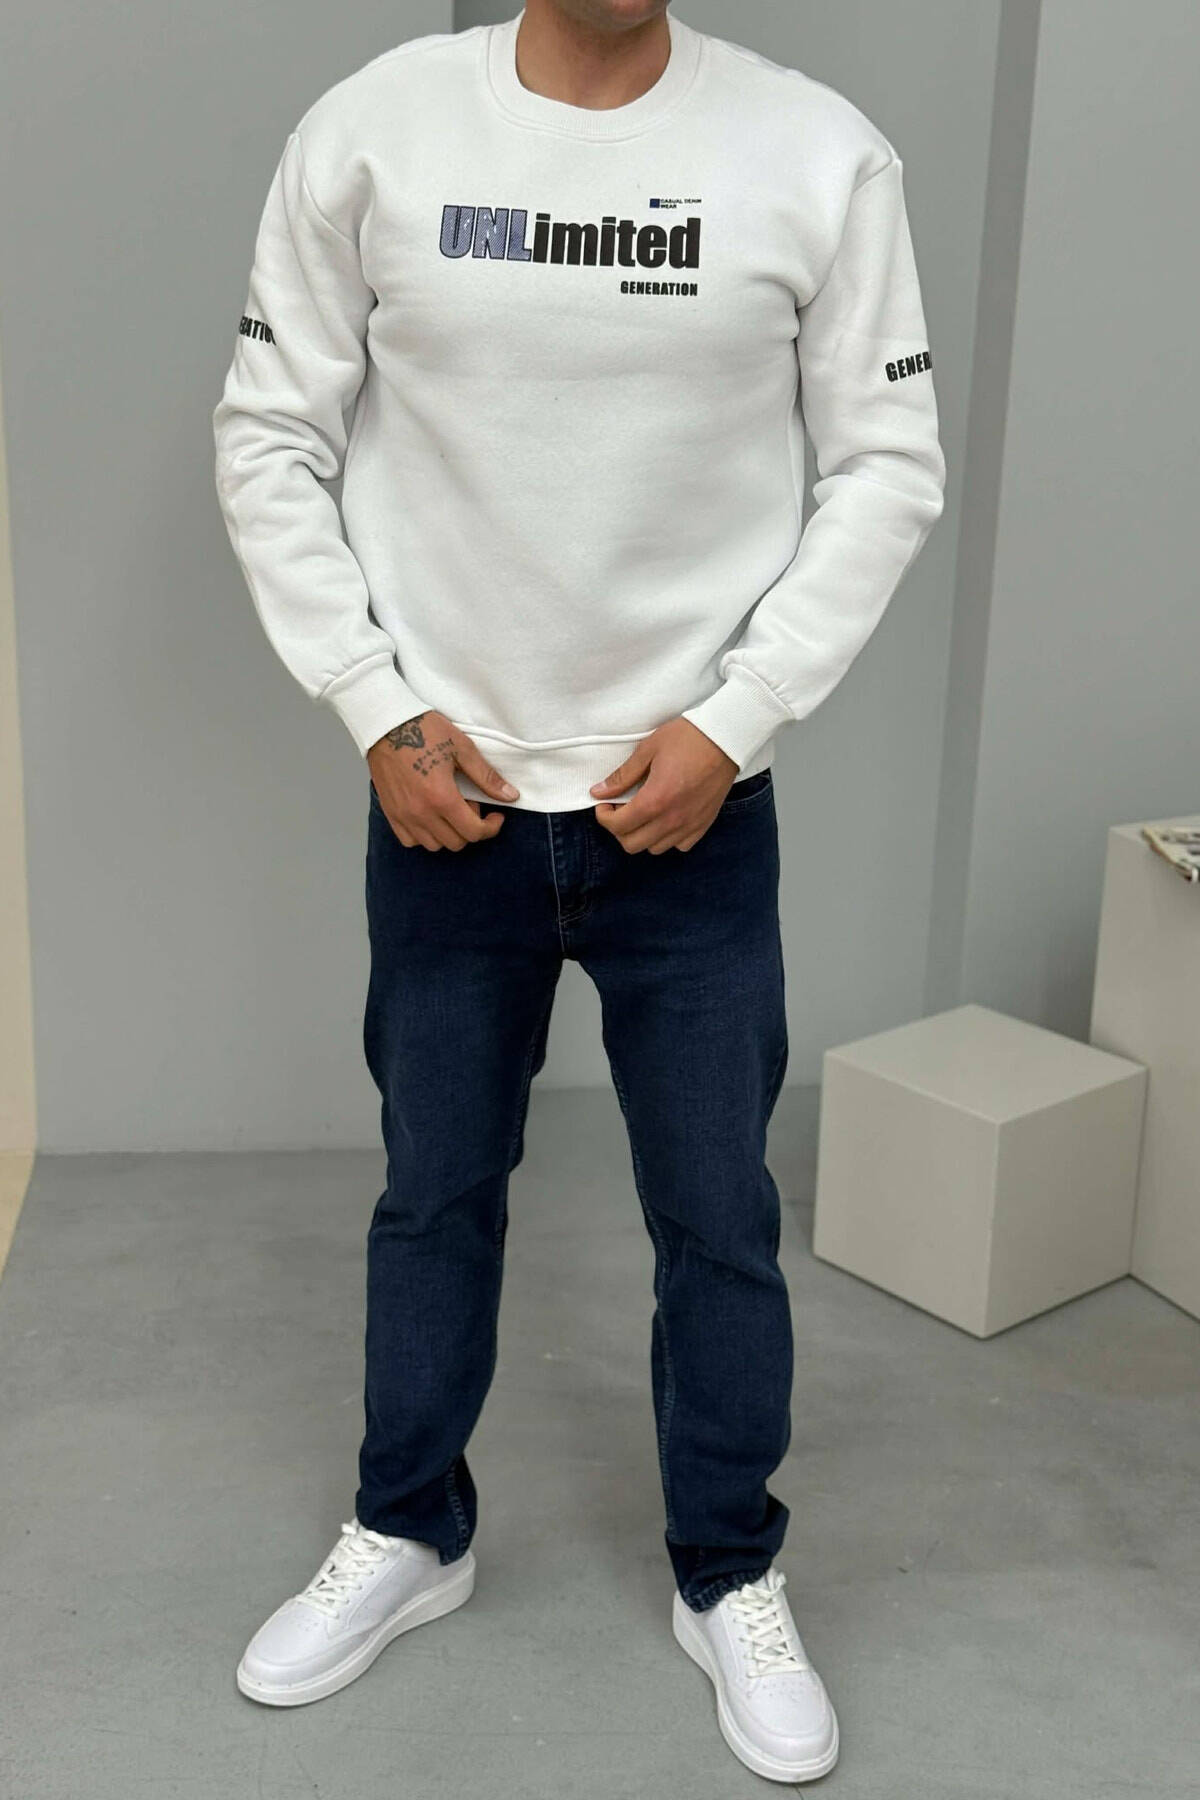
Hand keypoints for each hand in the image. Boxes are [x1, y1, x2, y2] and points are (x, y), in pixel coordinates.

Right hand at [367, 712, 518, 849]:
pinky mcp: (391, 814)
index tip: (496, 816)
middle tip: (470, 804)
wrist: (387, 725)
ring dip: (448, 833)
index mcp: (441, 797)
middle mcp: (421, 813)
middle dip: (471, 828)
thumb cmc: (424, 731)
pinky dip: (424, 835)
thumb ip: (486, 777)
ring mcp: (404, 816)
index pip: (474, 832)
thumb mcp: (462, 749)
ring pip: (434, 845)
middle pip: (456, 842)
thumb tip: (510, 796)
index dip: (491, 828)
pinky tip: (430, 816)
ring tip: (449, 809)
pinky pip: (410, 841)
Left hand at [590, 718, 738, 852]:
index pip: (617, 826)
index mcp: (655, 800)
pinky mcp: (703, 825)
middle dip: (619, 829)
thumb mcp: (648, 750)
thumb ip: (623, 776)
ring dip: (641, 835)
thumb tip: (598, 792)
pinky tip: (665, 819)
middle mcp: (672, 819)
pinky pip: (679, 846)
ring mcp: (689, 825)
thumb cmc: (688, 739)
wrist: (725, 739)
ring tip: (643, 814)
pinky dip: (667, 838)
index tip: (605, 803)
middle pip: (632, 844)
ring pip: (654, 848)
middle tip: (620, 809)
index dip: (603, 817)